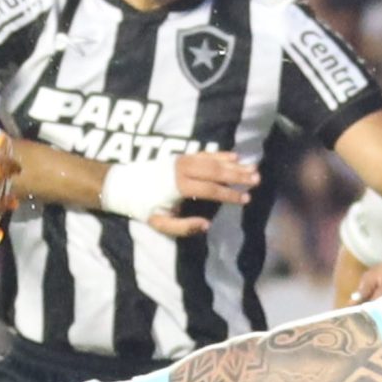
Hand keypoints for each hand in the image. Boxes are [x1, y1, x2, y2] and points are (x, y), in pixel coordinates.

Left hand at [100, 151, 260, 235]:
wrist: (123, 184)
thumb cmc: (144, 206)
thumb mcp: (159, 223)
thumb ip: (183, 227)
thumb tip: (206, 224)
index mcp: (178, 185)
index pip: (210, 190)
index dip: (229, 195)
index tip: (246, 199)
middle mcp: (181, 169)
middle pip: (215, 171)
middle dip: (237, 176)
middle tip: (257, 180)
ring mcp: (181, 160)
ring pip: (212, 160)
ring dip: (233, 164)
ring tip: (253, 168)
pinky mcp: (180, 157)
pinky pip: (204, 154)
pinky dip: (220, 154)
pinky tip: (234, 156)